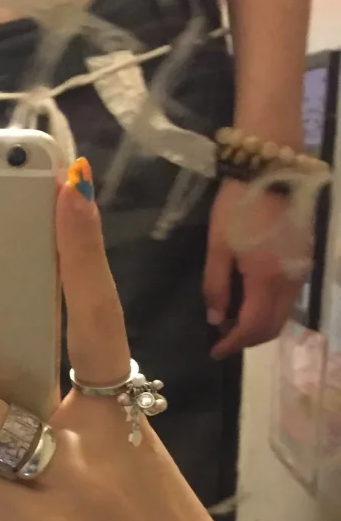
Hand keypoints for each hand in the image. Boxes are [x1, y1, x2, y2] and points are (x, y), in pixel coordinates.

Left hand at [203, 178, 308, 360]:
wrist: (273, 169)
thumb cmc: (238, 206)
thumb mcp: (217, 246)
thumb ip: (215, 286)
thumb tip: (216, 319)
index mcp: (266, 279)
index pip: (252, 327)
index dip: (233, 343)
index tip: (215, 351)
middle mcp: (290, 282)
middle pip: (272, 327)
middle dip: (248, 340)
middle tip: (224, 340)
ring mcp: (301, 272)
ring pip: (284, 315)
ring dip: (261, 326)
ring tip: (235, 324)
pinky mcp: (305, 261)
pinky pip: (290, 299)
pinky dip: (272, 310)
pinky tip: (252, 303)